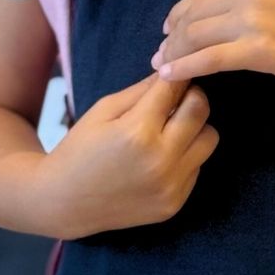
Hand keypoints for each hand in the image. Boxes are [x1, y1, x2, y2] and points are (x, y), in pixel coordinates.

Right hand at [42, 73, 218, 238]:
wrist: (64, 203)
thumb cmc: (80, 148)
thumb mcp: (104, 109)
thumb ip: (142, 90)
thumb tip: (173, 70)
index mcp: (138, 132)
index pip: (174, 87)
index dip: (175, 75)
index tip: (175, 70)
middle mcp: (160, 160)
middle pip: (200, 109)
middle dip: (191, 95)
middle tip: (175, 97)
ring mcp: (170, 185)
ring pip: (209, 138)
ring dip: (195, 127)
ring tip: (172, 128)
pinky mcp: (175, 204)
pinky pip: (198, 166)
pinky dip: (186, 155)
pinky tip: (162, 155)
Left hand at [151, 0, 274, 89]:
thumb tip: (212, 13)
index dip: (179, 14)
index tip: (167, 31)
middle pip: (193, 14)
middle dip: (171, 36)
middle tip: (160, 54)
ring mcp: (253, 17)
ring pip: (196, 36)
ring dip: (173, 53)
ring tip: (162, 66)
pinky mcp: (258, 48)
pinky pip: (209, 58)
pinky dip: (185, 67)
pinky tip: (171, 75)